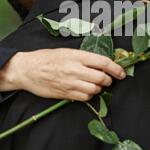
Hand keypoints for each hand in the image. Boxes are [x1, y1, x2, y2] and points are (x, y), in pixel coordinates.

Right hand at [0, 48, 125, 101]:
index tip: (121, 72)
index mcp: (76, 56)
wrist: (27, 69)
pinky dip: (89, 95)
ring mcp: (70, 83)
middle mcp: (75, 69)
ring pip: (94, 90)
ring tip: (94, 84)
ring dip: (98, 88)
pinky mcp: (65, 93)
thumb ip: (84, 57)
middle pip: (101, 78)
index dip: (116, 68)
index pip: (103, 62)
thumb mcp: (66, 51)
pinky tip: (85, 90)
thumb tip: (102, 63)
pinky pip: (84, 98)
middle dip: (108, 80)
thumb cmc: (46, 58)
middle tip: (107, 79)